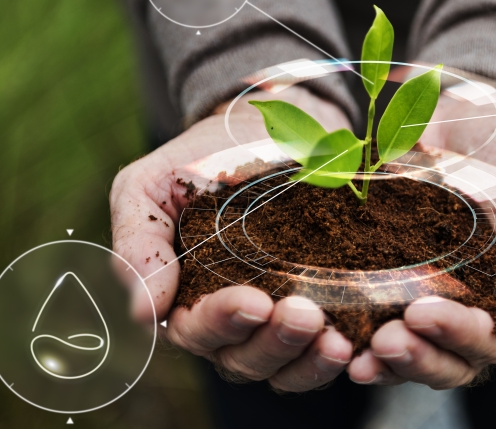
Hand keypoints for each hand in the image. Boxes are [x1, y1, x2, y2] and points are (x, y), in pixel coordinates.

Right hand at [110, 85, 355, 391]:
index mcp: (184, 298)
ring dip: (309, 358)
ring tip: (335, 339)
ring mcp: (277, 318)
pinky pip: (326, 349)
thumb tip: (144, 313)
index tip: (253, 301)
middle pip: (245, 358)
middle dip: (273, 342)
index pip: (197, 330)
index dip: (222, 322)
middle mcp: (232, 321)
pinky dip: (339, 352)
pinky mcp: (321, 308)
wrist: (265, 129)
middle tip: (303, 314)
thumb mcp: (150, 187)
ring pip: (287, 365)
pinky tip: (356, 338)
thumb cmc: (199, 159)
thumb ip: (139, 244)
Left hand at [347, 93, 495, 387]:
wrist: (479, 116)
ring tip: (359, 352)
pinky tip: (336, 335)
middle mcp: (470, 312)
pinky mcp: (389, 273)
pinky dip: (356, 331)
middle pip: (446, 359)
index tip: (423, 312)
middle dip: (416, 356)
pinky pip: (372, 314)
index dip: (457, 337)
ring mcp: (428, 295)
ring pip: (409, 349)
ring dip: (385, 359)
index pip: (489, 344)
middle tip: (387, 338)